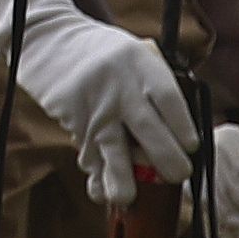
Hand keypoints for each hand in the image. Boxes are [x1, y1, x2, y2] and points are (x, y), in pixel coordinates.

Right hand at [0, 0, 190, 203]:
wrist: (47, 39)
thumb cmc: (100, 53)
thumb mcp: (134, 53)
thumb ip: (156, 83)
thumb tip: (178, 129)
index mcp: (142, 64)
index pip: (171, 101)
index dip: (185, 129)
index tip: (191, 147)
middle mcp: (120, 86)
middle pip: (152, 133)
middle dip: (169, 163)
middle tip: (177, 175)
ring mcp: (96, 105)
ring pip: (116, 152)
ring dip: (125, 182)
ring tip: (131, 198)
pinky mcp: (73, 119)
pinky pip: (89, 154)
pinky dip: (95, 175)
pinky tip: (101, 189)